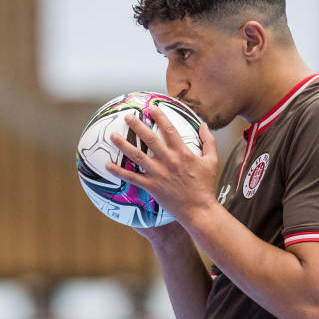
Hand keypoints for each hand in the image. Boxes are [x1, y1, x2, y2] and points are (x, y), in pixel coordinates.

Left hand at [105, 105, 218, 227]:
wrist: (199, 210)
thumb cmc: (206, 185)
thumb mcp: (212, 161)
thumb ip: (208, 140)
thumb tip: (203, 123)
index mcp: (182, 152)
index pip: (169, 129)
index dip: (160, 116)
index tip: (152, 108)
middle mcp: (168, 160)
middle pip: (149, 138)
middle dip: (137, 125)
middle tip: (127, 116)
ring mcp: (158, 173)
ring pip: (137, 156)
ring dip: (123, 145)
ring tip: (112, 136)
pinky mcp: (151, 186)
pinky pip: (131, 177)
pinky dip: (118, 171)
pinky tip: (107, 165)